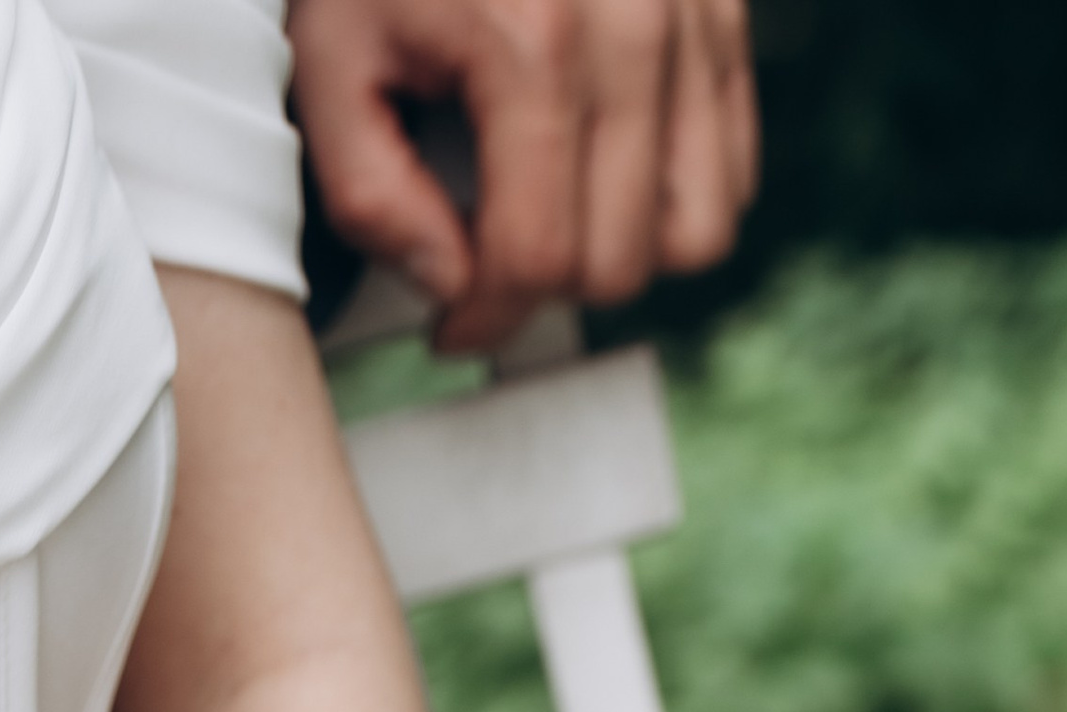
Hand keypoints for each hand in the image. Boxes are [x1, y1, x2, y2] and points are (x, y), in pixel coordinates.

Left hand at [289, 0, 759, 356]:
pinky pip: (733, 168)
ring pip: (696, 231)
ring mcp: (693, 22)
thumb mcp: (333, 55)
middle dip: (544, 290)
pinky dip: (671, 201)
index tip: (452, 325)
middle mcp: (633, 33)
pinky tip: (602, 177)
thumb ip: (369, 192)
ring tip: (553, 223)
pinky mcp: (725, 15)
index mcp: (532, 47)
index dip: (487, 320)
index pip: (538, 258)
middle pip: (619, 261)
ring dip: (619, 256)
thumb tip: (446, 286)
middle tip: (490, 262)